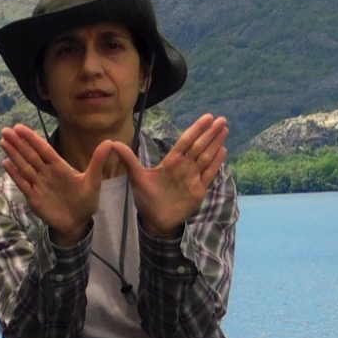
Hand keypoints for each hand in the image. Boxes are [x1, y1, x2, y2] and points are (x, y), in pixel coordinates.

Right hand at [0, 125, 108, 243]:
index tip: (20, 127)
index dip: (32, 139)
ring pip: (24, 167)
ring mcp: (39, 184)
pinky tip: (5, 163)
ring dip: (13, 154)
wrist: (78, 222)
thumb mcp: (94, 180)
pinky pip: (22, 184)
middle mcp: (47, 173)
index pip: (44, 149)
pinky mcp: (33, 198)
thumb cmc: (85, 200)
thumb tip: (110, 141)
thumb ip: (98, 161)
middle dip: (18, 143)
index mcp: (60, 167)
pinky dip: (14, 174)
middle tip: (6, 130)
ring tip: (3, 142)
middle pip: (30, 155)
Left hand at [108, 114, 226, 237]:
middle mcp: (184, 167)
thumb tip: (113, 143)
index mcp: (171, 161)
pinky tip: (222, 151)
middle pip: (199, 146)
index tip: (207, 117)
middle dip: (210, 133)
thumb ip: (128, 160)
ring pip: (206, 157)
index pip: (186, 141)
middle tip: (222, 119)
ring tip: (224, 130)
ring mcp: (193, 178)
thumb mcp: (136, 177)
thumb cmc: (146, 198)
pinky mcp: (199, 190)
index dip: (196, 129)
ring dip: (215, 144)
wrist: (155, 220)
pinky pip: (209, 174)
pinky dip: (216, 163)